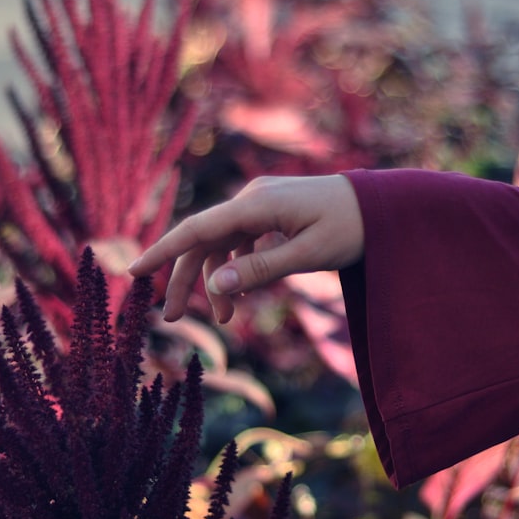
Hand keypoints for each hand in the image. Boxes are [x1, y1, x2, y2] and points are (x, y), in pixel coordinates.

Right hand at [128, 174, 363, 323]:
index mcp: (259, 205)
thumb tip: (215, 286)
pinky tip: (242, 293)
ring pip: (222, 242)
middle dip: (186, 279)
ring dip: (217, 279)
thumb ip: (260, 269)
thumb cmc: (352, 228)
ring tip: (227, 320)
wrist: (384, 206)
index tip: (134, 273)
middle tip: (171, 317)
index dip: (163, 251)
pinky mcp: (273, 210)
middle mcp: (254, 198)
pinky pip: (241, 239)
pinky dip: (236, 266)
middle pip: (204, 240)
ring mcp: (262, 202)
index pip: (198, 229)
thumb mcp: (309, 255)